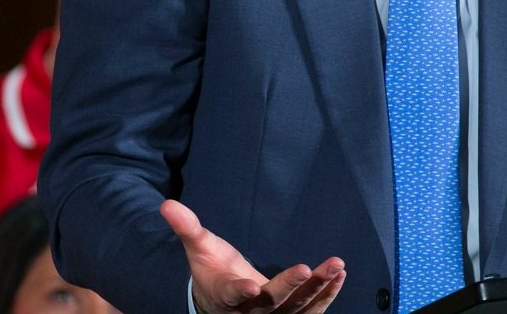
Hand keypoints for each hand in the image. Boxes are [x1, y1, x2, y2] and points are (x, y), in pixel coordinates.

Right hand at [160, 198, 345, 312]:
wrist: (223, 301)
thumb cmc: (212, 270)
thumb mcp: (199, 248)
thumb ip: (187, 228)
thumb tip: (166, 204)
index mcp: (225, 295)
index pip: (232, 295)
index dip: (240, 291)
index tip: (250, 285)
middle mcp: (250, 312)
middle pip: (271, 303)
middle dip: (289, 288)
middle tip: (306, 269)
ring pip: (297, 308)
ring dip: (318, 289)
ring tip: (336, 266)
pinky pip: (311, 309)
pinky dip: (327, 295)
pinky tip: (340, 275)